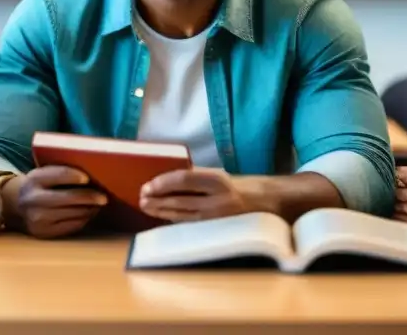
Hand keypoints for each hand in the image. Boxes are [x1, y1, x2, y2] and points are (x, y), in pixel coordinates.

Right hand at [12, 165, 107, 238]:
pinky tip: (89, 213)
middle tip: (104, 197)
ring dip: (90, 208)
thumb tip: (93, 175)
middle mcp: (34, 199)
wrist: (15, 205)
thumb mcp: (43, 173)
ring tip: (98, 204)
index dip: (75, 176)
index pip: (59, 175)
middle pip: (69, 197)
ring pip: (73, 213)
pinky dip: (84, 219)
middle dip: (90, 197)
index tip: (88, 178)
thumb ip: (61, 172)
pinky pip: (72, 226)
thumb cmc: (38, 185)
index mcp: (35, 179)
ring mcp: (38, 219)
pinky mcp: (44, 233)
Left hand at [139, 167, 259, 222]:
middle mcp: (217, 201)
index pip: (184, 180)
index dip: (163, 183)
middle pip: (180, 201)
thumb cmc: (238, 186)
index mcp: (217, 181)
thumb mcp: (219, 175)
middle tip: (141, 199)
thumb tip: (167, 177)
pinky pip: (190, 225)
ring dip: (161, 212)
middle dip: (158, 201)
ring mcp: (216, 219)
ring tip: (146, 208)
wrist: (265, 204)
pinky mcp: (216, 232)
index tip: (148, 185)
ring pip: (182, 216)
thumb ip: (195, 175)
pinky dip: (174, 220)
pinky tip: (162, 217)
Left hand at [394, 162, 406, 223]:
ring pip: (394, 205)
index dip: (393, 174)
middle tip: (394, 188)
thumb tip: (402, 168)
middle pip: (392, 189)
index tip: (395, 176)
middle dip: (392, 188)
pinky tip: (400, 210)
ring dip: (394, 202)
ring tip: (397, 199)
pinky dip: (398, 213)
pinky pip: (399, 218)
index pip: (396, 173)